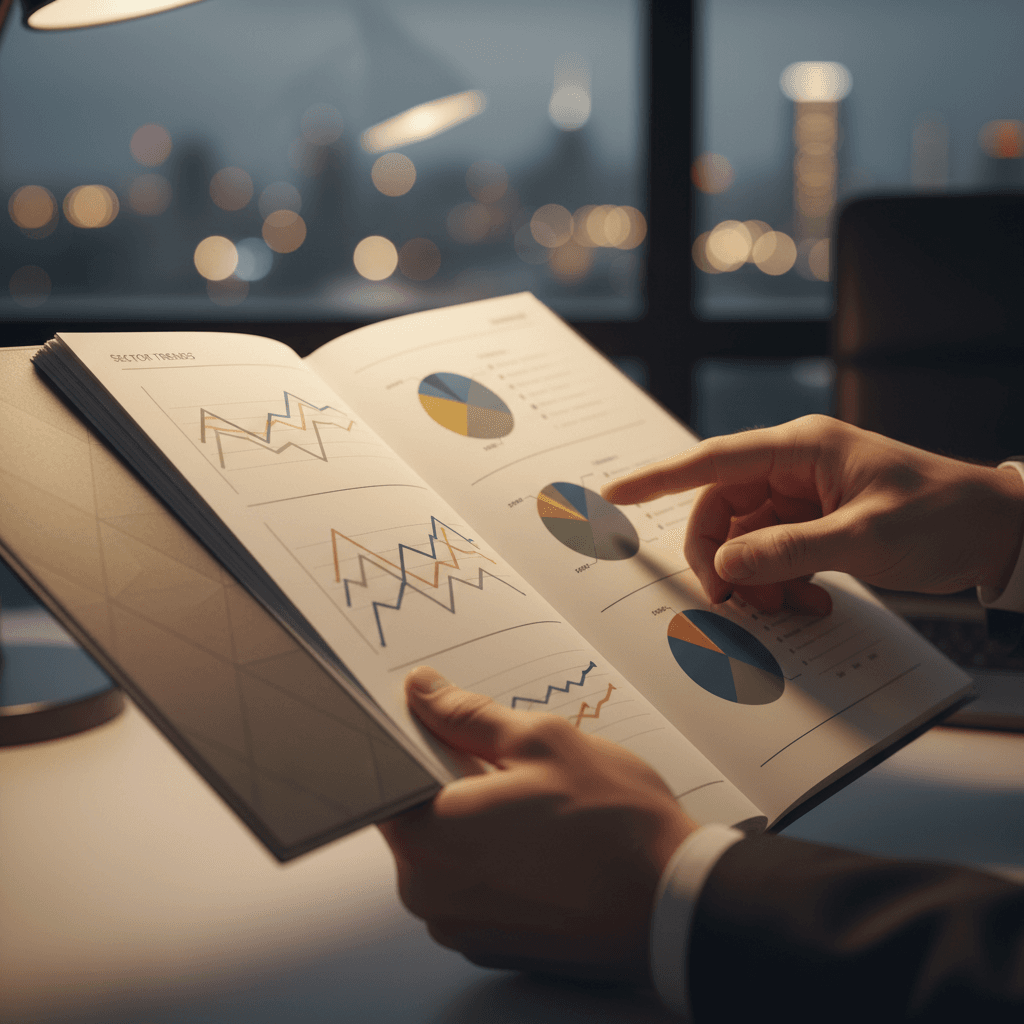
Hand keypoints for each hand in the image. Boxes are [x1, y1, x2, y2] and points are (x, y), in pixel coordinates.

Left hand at [378, 667, 697, 984]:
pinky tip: (545, 848)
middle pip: (418, 816)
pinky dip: (496, 863)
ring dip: (478, 825)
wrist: (676, 904)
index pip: (388, 776)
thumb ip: (467, 715)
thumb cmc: (615, 824)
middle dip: (455, 784)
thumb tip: (421, 691)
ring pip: (448, 853)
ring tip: (540, 813)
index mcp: (429, 836)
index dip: (416, 744)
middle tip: (516, 772)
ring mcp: (460, 927)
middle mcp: (429, 893)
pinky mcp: (490, 947)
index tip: (447, 731)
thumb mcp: (541, 741)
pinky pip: (474, 888)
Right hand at [602, 415, 1023, 614]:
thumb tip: (726, 567)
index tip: (615, 495)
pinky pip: (772, 555)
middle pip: (721, 509)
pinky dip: (778, 584)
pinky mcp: (816, 524)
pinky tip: (808, 606)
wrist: (997, 532)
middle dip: (719, 557)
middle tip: (732, 601)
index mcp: (802, 449)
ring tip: (786, 610)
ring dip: (752, 579)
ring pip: (744, 538)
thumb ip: (788, 552)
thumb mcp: (864, 539)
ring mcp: (804, 497)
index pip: (713, 460)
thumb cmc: (943, 516)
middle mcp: (795, 468)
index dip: (658, 478)